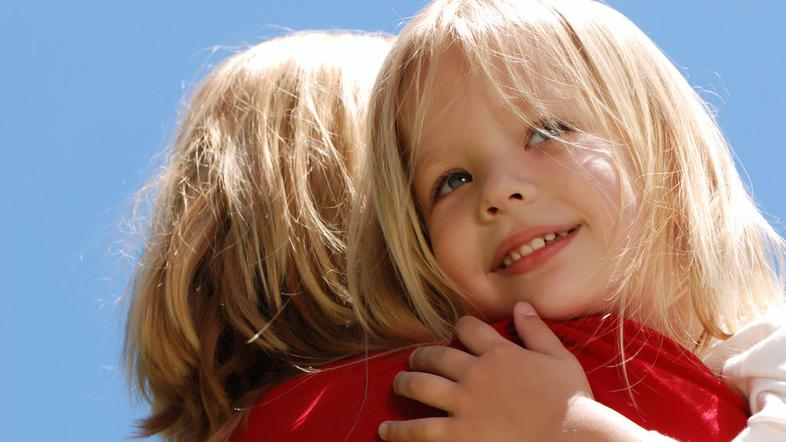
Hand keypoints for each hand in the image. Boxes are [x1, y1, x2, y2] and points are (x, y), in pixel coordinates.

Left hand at [379, 302, 637, 441]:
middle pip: (437, 356)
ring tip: (397, 384)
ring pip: (421, 387)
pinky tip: (384, 431)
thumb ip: (537, 331)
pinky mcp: (459, 434)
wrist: (571, 440)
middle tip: (415, 359)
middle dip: (422, 355)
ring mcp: (464, 404)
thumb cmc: (572, 403)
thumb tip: (522, 305)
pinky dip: (399, 431)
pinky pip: (420, 430)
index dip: (460, 327)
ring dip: (404, 383)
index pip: (469, 329)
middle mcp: (476, 374)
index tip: (457, 331)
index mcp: (500, 353)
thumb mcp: (560, 359)